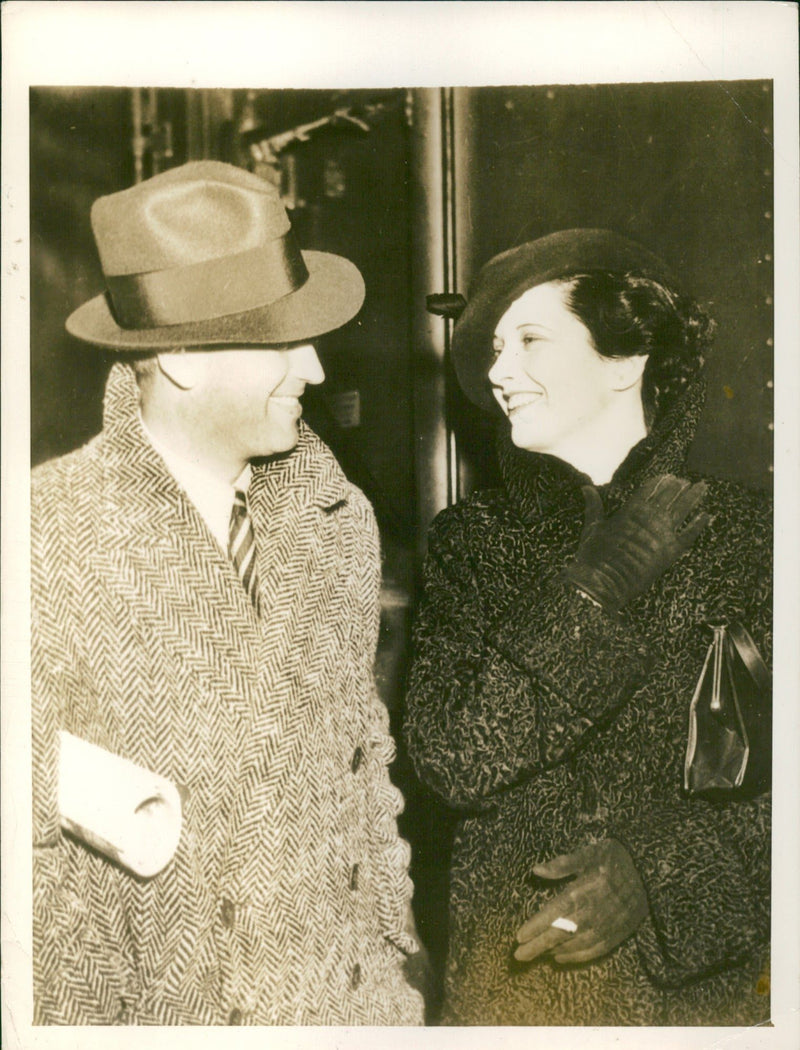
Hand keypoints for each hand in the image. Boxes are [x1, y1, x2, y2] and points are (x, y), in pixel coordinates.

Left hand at [514, 838, 648, 964]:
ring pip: (574, 945)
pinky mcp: (617, 934)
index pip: (553, 914)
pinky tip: (560, 958)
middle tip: (518, 956)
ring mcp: (605, 926)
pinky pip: (593, 951)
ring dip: (553, 952)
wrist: (649, 873)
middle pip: (560, 934)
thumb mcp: (588, 854)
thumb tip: (535, 870)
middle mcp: (592, 913)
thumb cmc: (614, 858)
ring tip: (536, 954)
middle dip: (537, 946)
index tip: (518, 936)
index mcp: (582, 891)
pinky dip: (575, 957)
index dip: (535, 927)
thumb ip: (561, 864)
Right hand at [562, 475, 709, 612]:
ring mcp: (662, 535)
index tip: (669, 476)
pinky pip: (690, 535)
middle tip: (686, 481)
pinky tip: (707, 515)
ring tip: (702, 487)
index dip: (660, 481)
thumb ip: (594, 505)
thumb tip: (586, 487)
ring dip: (693, 497)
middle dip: (679, 487)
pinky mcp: (671, 552)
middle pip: (669, 496)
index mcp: (630, 511)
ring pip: (683, 510)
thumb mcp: (592, 527)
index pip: (650, 489)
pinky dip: (699, 524)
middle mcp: (649, 519)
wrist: (604, 583)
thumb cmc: (593, 556)